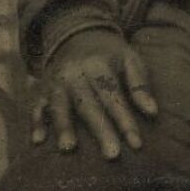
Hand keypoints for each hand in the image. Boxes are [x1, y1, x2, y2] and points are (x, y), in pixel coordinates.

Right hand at [31, 29, 157, 159]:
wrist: (79, 35)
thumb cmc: (110, 54)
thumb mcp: (130, 59)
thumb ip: (140, 85)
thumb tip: (153, 112)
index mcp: (99, 65)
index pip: (114, 96)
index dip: (125, 121)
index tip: (137, 144)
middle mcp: (76, 74)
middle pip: (89, 105)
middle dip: (101, 131)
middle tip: (112, 155)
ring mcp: (57, 83)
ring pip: (60, 106)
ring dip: (64, 127)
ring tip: (69, 148)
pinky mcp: (42, 91)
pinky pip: (36, 107)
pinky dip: (36, 123)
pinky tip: (38, 140)